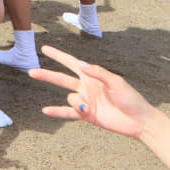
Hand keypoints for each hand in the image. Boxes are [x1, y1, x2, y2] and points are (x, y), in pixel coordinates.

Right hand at [28, 45, 154, 138]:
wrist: (138, 121)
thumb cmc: (131, 99)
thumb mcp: (117, 82)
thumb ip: (99, 73)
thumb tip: (81, 64)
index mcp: (92, 76)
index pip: (71, 63)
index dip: (58, 55)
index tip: (44, 48)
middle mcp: (86, 87)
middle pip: (61, 79)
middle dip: (47, 75)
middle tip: (31, 71)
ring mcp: (85, 101)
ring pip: (70, 99)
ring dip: (76, 103)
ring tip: (87, 108)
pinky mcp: (86, 115)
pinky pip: (68, 113)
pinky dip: (57, 112)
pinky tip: (45, 110)